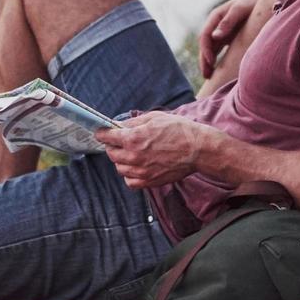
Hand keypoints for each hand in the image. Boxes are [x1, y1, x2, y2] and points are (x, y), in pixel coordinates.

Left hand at [96, 111, 211, 188]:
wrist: (198, 149)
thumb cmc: (179, 130)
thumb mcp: (154, 118)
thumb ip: (134, 122)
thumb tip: (121, 125)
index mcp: (133, 138)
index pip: (107, 137)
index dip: (102, 133)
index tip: (101, 132)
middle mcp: (134, 157)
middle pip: (111, 154)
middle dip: (113, 146)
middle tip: (119, 142)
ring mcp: (141, 171)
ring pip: (119, 168)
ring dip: (121, 160)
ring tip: (131, 154)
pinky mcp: (150, 181)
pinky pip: (130, 182)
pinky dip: (129, 175)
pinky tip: (136, 167)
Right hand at [199, 0, 261, 79]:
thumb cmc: (253, 2)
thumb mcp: (240, 10)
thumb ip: (228, 22)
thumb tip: (215, 36)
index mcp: (215, 17)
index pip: (205, 36)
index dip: (205, 50)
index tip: (210, 62)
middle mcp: (216, 25)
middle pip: (205, 45)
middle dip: (204, 60)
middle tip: (206, 76)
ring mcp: (222, 31)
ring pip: (211, 49)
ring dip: (209, 62)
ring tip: (209, 77)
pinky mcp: (229, 37)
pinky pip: (220, 50)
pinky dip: (217, 60)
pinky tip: (219, 71)